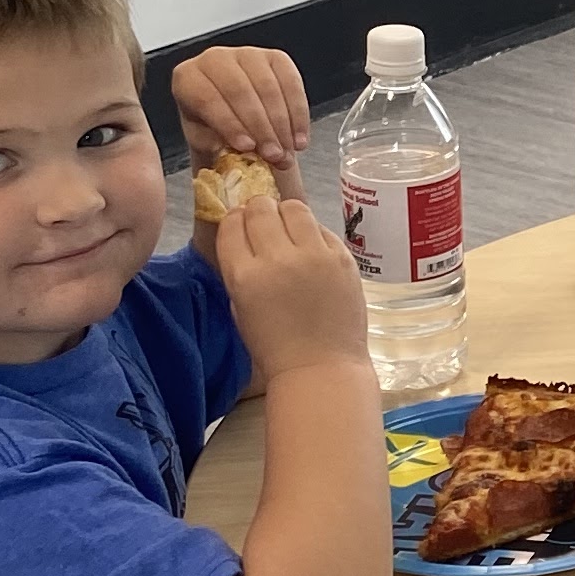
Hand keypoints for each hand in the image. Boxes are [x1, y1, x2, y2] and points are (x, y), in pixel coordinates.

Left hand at [172, 43, 307, 178]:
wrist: (233, 114)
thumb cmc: (212, 129)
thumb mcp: (205, 140)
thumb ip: (215, 144)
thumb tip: (235, 150)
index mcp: (187, 77)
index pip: (208, 99)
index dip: (229, 124)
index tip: (247, 148)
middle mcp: (214, 58)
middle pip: (240, 92)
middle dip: (261, 127)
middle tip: (273, 155)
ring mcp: (247, 54)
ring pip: (268, 88)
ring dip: (281, 125)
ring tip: (287, 153)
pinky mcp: (275, 57)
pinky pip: (291, 83)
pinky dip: (298, 114)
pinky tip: (299, 138)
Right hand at [215, 194, 370, 389]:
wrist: (321, 368)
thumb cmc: (275, 347)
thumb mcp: (241, 308)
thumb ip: (240, 270)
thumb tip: (246, 239)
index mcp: (245, 275)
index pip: (232, 224)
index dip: (234, 220)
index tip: (240, 224)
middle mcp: (278, 258)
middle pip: (261, 208)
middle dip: (258, 210)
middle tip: (264, 222)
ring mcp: (314, 256)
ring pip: (294, 207)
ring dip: (286, 214)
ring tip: (290, 230)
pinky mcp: (343, 258)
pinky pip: (322, 228)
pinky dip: (314, 233)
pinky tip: (313, 249)